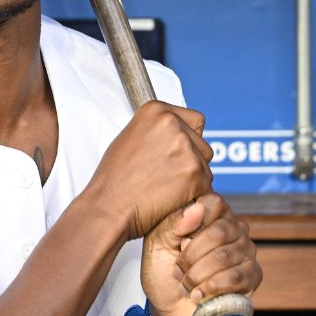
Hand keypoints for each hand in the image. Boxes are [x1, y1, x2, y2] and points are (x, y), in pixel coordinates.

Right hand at [82, 101, 214, 240]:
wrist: (110, 205)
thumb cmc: (115, 178)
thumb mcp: (130, 138)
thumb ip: (157, 131)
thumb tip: (177, 134)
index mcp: (156, 110)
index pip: (195, 120)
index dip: (189, 139)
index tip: (178, 152)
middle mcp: (172, 123)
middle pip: (202, 144)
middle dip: (192, 161)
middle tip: (168, 176)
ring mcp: (184, 146)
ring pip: (206, 166)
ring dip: (194, 179)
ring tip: (166, 188)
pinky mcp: (194, 172)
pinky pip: (206, 186)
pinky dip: (194, 195)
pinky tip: (171, 198)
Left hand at [142, 193, 261, 315]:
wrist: (172, 307)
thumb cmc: (163, 273)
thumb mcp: (157, 243)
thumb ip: (174, 223)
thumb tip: (197, 207)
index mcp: (208, 214)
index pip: (213, 203)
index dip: (193, 224)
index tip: (178, 242)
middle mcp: (231, 228)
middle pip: (219, 231)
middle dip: (191, 256)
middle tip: (178, 269)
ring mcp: (245, 250)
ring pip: (225, 257)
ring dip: (198, 275)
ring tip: (186, 285)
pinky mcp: (252, 275)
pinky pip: (236, 277)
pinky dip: (212, 287)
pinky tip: (199, 294)